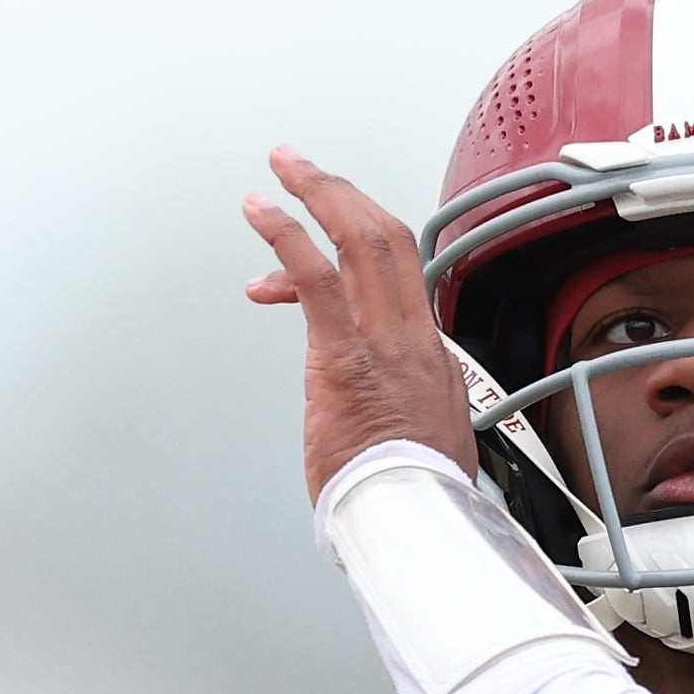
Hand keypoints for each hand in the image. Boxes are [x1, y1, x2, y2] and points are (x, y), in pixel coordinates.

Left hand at [242, 147, 480, 500]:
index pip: (400, 275)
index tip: (325, 237)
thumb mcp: (425, 442)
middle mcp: (411, 338)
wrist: (415, 525)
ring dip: (316, 193)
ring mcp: (382, 344)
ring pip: (359, 240)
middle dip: (341, 192)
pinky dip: (287, 236)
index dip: (360, 243)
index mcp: (431, 356)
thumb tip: (392, 415)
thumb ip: (405, 411)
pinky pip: (318, 279)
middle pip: (387, 236)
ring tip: (279, 173)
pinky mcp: (343, 359)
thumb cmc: (411, 498)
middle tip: (303, 168)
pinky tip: (262, 213)